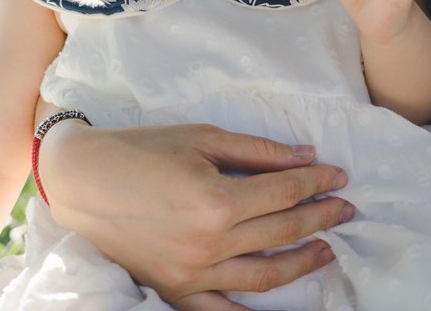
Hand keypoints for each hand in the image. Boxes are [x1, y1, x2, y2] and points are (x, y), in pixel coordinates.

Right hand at [38, 119, 352, 304]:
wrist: (83, 182)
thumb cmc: (143, 150)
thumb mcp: (203, 138)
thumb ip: (257, 152)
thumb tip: (305, 157)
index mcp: (217, 200)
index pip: (285, 192)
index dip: (318, 183)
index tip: (341, 176)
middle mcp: (209, 243)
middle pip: (282, 232)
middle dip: (320, 218)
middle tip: (347, 208)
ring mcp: (192, 275)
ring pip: (264, 275)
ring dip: (302, 262)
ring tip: (327, 249)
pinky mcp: (175, 292)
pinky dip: (252, 310)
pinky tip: (279, 303)